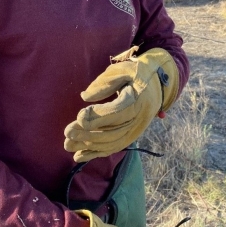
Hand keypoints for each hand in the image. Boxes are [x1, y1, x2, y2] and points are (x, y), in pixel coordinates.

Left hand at [64, 47, 178, 161]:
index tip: (79, 116)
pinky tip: (79, 156)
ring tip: (67, 145)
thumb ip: (104, 82)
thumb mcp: (123, 70)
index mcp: (138, 100)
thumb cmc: (136, 73)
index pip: (118, 112)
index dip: (98, 117)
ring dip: (88, 146)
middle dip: (88, 134)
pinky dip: (96, 154)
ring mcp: (136, 130)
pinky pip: (114, 148)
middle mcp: (139, 119)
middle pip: (112, 131)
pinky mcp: (131, 136)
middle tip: (67, 132)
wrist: (158, 84)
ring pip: (111, 143)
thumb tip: (84, 97)